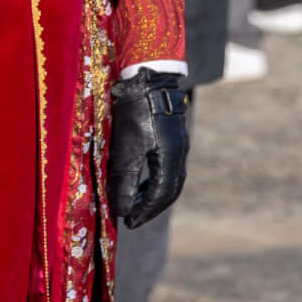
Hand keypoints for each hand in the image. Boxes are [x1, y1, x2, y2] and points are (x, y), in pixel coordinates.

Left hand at [107, 68, 188, 228]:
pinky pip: (167, 167)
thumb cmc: (135, 112)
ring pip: (170, 179)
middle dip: (151, 207)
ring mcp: (178, 144)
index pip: (160, 196)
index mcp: (170, 160)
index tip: (128, 222)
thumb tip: (122, 211)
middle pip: (169, 190)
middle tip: (133, 217)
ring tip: (135, 202)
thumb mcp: (125, 149)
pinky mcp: (172, 136)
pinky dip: (155, 179)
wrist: (148, 78)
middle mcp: (179, 154)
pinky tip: (141, 178)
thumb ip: (124, 182)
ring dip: (153, 194)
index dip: (144, 212)